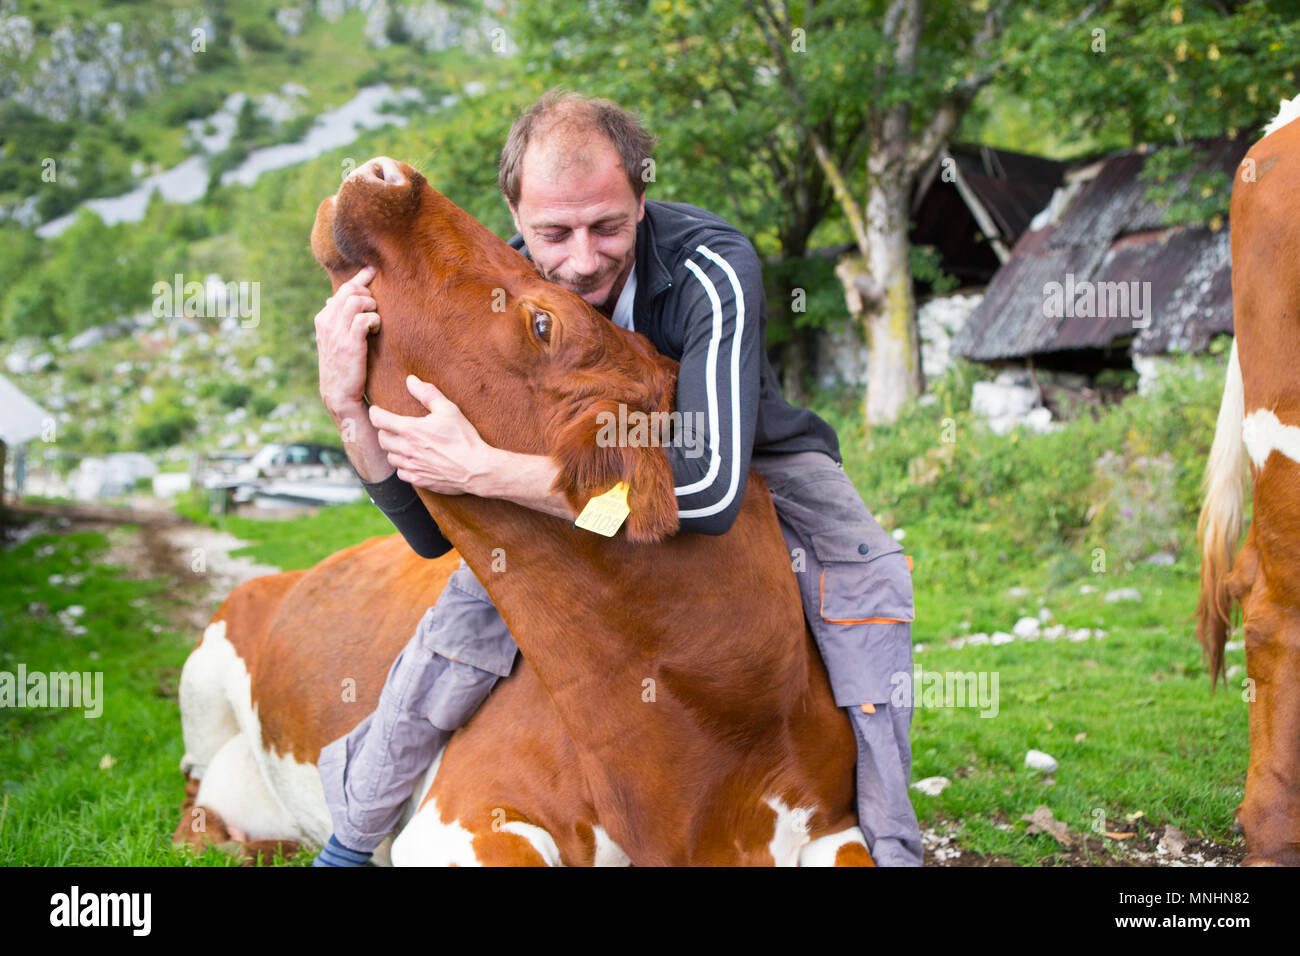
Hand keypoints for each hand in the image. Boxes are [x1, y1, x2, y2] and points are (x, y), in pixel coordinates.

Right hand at [315, 265, 377, 420]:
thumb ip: (339, 321)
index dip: (359, 279)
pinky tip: (375, 330)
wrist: (340, 395)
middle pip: (350, 290)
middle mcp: (326, 322)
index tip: (371, 271)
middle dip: (368, 293)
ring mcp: (336, 332)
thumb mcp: (336, 341)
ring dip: (372, 306)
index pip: (342, 290)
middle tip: (376, 308)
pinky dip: (374, 320)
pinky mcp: (350, 343)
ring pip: (356, 300)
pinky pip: (364, 318)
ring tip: (376, 320)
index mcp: (323, 319)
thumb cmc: (344, 367)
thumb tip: (336, 301)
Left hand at [369, 375, 498, 494]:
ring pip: (390, 457)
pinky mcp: (419, 480)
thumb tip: (410, 380)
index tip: (377, 410)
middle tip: (392, 427)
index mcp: (411, 430)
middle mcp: (407, 449)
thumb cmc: (464, 439)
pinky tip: (412, 461)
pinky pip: (401, 473)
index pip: (379, 419)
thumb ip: (428, 394)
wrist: (476, 469)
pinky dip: (403, 466)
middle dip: (384, 431)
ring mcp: (412, 466)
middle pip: (382, 439)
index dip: (375, 412)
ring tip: (402, 444)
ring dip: (393, 449)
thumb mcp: (449, 410)